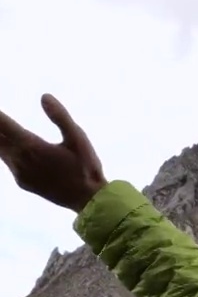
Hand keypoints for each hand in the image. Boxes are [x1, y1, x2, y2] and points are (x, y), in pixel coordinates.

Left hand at [0, 94, 106, 211]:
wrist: (88, 200)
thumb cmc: (86, 167)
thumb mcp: (79, 139)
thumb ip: (60, 117)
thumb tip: (44, 96)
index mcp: (32, 146)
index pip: (2, 124)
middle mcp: (19, 159)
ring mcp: (19, 172)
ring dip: (0, 138)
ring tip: (2, 130)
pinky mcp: (21, 181)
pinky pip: (7, 161)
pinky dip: (5, 150)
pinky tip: (10, 147)